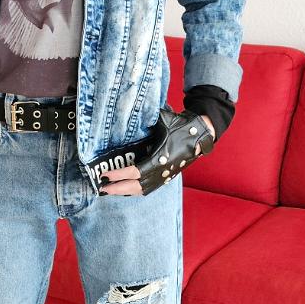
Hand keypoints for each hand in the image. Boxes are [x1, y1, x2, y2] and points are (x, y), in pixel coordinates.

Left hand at [98, 110, 214, 196]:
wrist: (201, 134)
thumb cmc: (181, 125)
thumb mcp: (163, 120)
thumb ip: (146, 119)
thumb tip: (128, 112)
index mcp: (161, 158)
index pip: (135, 171)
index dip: (119, 175)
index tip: (105, 175)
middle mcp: (163, 171)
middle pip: (136, 187)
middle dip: (118, 188)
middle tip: (103, 188)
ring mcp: (166, 176)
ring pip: (142, 190)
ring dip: (126, 191)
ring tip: (111, 190)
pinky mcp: (167, 177)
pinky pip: (148, 188)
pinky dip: (135, 190)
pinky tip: (125, 188)